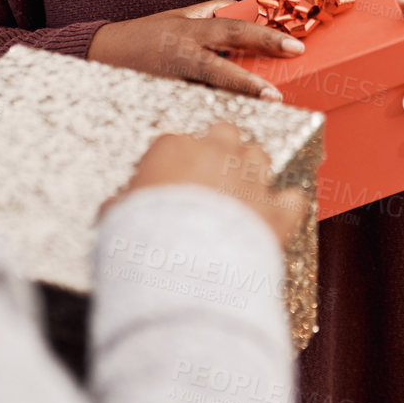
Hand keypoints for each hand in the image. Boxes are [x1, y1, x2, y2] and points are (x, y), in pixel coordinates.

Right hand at [86, 0, 306, 101]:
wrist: (101, 53)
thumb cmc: (146, 33)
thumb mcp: (180, 16)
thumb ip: (212, 13)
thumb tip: (245, 7)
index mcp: (191, 31)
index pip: (234, 31)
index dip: (265, 37)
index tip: (295, 46)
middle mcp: (181, 54)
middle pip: (220, 67)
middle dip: (250, 81)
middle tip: (278, 93)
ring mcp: (170, 80)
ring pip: (204, 94)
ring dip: (232, 103)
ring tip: (259, 112)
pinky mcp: (160, 99)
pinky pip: (190, 109)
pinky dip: (210, 116)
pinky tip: (230, 127)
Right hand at [110, 121, 308, 245]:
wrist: (182, 270)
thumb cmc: (143, 240)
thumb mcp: (117, 218)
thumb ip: (120, 204)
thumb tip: (112, 207)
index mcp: (174, 148)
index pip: (176, 141)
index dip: (176, 161)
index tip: (172, 180)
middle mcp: (217, 153)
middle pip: (225, 132)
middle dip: (221, 149)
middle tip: (212, 175)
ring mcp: (250, 178)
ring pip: (260, 156)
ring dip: (253, 171)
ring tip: (243, 192)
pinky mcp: (276, 209)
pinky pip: (291, 199)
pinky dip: (285, 207)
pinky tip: (277, 214)